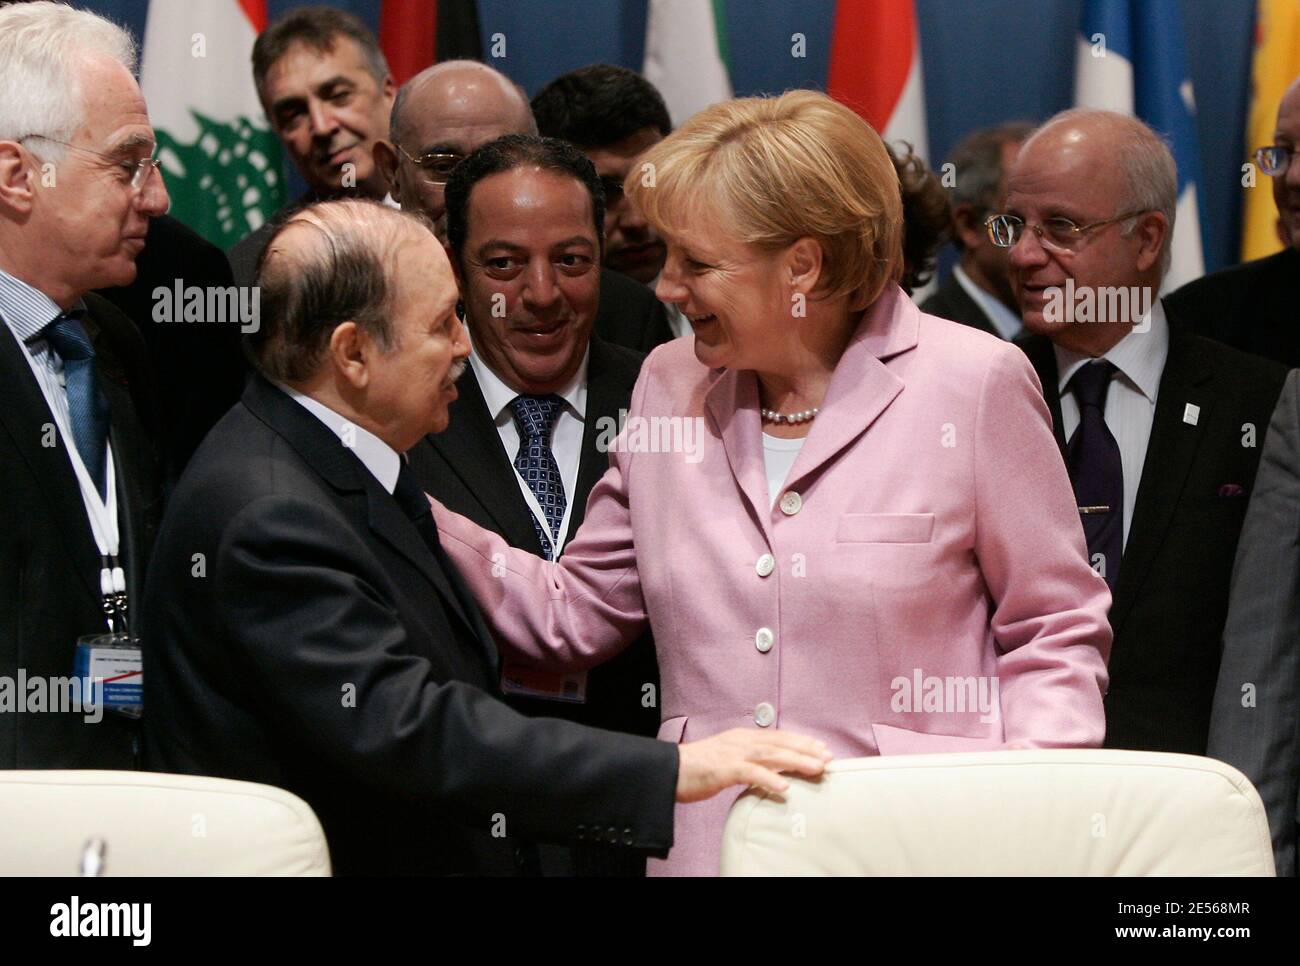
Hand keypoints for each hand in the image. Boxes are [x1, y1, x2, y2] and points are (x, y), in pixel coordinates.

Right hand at [675, 728, 832, 802]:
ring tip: (816, 768)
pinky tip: (784, 787)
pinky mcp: (723, 769)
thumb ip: (749, 761)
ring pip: (771, 754)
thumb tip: (771, 771)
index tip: (821, 748)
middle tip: (828, 757)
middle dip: (806, 749)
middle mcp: (741, 741)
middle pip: (779, 743)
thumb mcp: (728, 758)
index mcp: (742, 737)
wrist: (669, 770)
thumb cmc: (698, 768)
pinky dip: (769, 779)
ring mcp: (733, 753)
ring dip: (796, 761)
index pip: (778, 737)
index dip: (801, 742)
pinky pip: (750, 773)